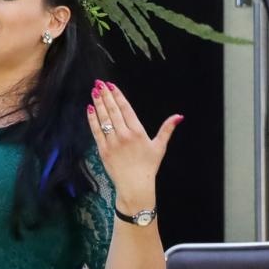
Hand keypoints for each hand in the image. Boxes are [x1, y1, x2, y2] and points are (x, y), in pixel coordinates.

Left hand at [86, 80, 180, 205]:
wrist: (135, 185)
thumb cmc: (148, 166)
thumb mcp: (160, 146)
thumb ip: (167, 129)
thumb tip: (179, 116)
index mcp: (138, 132)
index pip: (126, 109)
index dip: (118, 96)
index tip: (111, 85)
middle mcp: (124, 135)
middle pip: (113, 111)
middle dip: (106, 95)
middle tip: (99, 83)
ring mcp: (112, 142)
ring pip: (103, 119)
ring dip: (98, 104)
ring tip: (94, 91)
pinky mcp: (103, 150)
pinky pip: (96, 131)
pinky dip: (92, 120)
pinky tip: (90, 109)